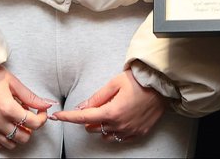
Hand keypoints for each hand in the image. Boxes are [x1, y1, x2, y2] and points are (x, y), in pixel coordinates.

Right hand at [0, 65, 55, 150]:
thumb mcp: (13, 82)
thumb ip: (30, 97)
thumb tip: (46, 104)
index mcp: (8, 109)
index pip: (33, 123)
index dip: (42, 118)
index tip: (41, 110)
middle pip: (24, 137)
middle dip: (31, 127)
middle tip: (30, 115)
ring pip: (11, 143)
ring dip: (19, 134)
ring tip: (19, 120)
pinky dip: (6, 139)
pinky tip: (9, 127)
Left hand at [51, 68, 167, 142]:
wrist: (162, 85)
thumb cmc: (139, 81)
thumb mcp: (114, 83)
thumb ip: (96, 97)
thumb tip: (82, 107)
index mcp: (111, 111)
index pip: (83, 118)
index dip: (68, 117)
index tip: (57, 117)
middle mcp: (119, 125)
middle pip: (93, 128)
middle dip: (90, 118)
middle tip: (97, 105)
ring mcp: (129, 131)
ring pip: (105, 135)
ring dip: (102, 125)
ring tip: (110, 110)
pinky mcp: (138, 133)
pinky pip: (119, 137)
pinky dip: (115, 129)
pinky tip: (120, 118)